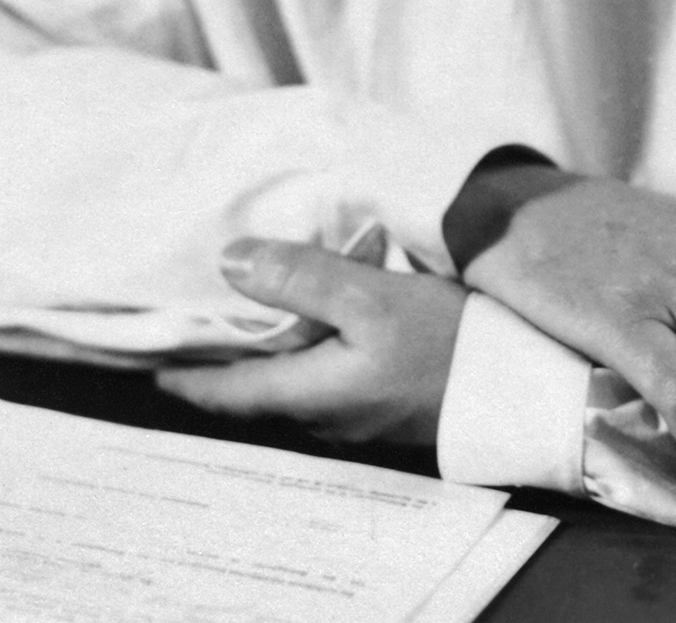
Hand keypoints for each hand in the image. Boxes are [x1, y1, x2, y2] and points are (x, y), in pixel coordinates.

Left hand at [155, 242, 465, 446]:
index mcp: (311, 392)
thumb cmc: (446, 343)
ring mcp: (361, 412)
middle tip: (193, 325)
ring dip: (268, 353)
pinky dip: (307, 349)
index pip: (228, 391)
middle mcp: (327, 413)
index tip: (151, 359)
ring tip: (247, 314)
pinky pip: (329, 376)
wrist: (524, 389)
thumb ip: (301, 278)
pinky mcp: (390, 400)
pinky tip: (317, 321)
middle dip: (224, 360)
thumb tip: (230, 261)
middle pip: (258, 389)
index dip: (186, 375)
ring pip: (295, 382)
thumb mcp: (371, 299)